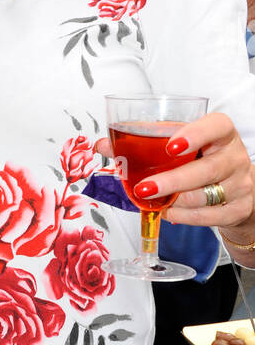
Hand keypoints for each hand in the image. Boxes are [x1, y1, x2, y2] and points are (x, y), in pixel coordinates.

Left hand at [95, 111, 254, 227]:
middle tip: (145, 187)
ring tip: (152, 199)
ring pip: (205, 196)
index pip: (217, 127)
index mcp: (221, 133)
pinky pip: (208, 217)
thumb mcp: (178, 146)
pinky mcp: (238, 209)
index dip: (195, 135)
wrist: (236, 187)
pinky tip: (169, 212)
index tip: (171, 146)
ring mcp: (240, 184)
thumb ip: (142, 143)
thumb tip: (104, 145)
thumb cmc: (202, 160)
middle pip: (207, 169)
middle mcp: (234, 157)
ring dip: (174, 201)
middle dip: (172, 181)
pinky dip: (183, 217)